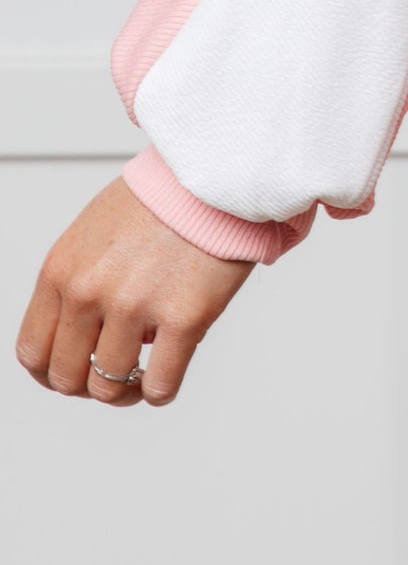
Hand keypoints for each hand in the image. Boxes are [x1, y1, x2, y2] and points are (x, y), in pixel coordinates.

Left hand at [16, 178, 251, 406]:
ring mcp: (134, 306)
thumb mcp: (93, 232)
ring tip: (142, 375)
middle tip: (112, 374)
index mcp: (62, 270)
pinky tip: (165, 375)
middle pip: (66, 378)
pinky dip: (159, 392)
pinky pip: (160, 386)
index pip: (33, 351)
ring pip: (109, 388)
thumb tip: (81, 333)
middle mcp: (90, 291)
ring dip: (125, 391)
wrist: (215, 172)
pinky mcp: (183, 317)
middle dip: (88, 384)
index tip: (74, 372)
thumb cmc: (161, 197)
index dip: (51, 373)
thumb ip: (76, 281)